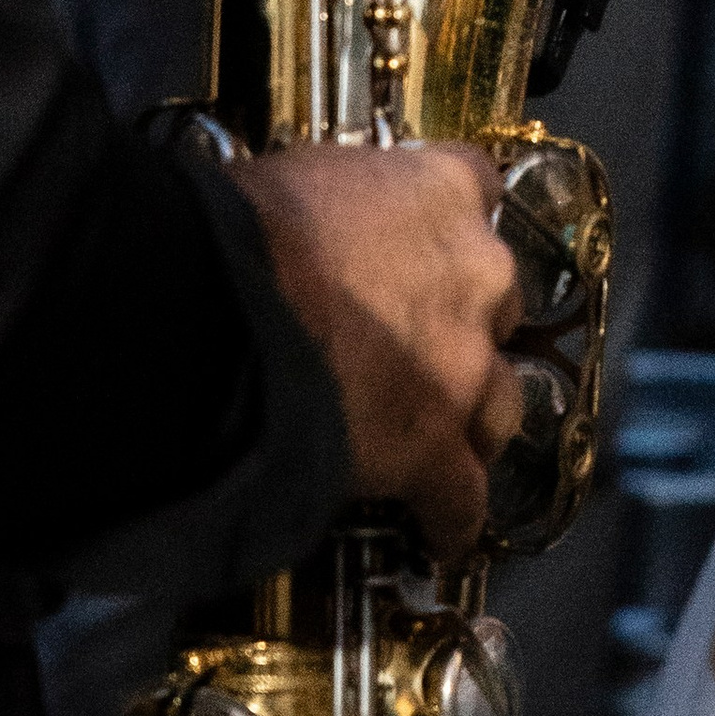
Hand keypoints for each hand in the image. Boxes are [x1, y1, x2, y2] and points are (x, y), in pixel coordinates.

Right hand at [233, 137, 519, 560]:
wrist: (212, 318)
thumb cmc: (237, 231)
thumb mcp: (299, 180)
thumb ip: (343, 208)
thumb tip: (322, 227)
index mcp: (439, 191)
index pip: (476, 184)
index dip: (448, 223)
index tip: (426, 242)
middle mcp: (476, 273)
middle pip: (500, 302)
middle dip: (467, 325)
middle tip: (421, 347)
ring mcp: (465, 366)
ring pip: (502, 402)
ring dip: (473, 419)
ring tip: (442, 443)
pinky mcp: (435, 449)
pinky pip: (461, 497)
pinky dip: (451, 517)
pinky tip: (439, 534)